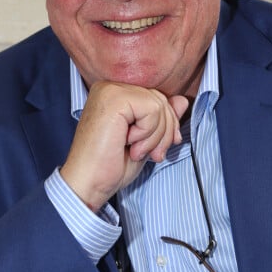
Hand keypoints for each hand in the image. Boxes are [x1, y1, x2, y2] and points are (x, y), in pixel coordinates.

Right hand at [60, 81, 188, 210]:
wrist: (88, 184)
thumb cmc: (110, 167)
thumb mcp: (146, 141)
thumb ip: (162, 119)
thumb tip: (182, 100)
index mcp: (113, 94)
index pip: (155, 98)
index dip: (166, 125)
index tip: (159, 149)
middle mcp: (109, 88)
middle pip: (160, 100)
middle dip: (164, 132)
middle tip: (151, 154)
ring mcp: (110, 91)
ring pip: (159, 105)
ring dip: (155, 136)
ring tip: (136, 151)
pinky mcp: (114, 99)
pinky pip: (152, 109)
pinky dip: (148, 133)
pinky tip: (130, 145)